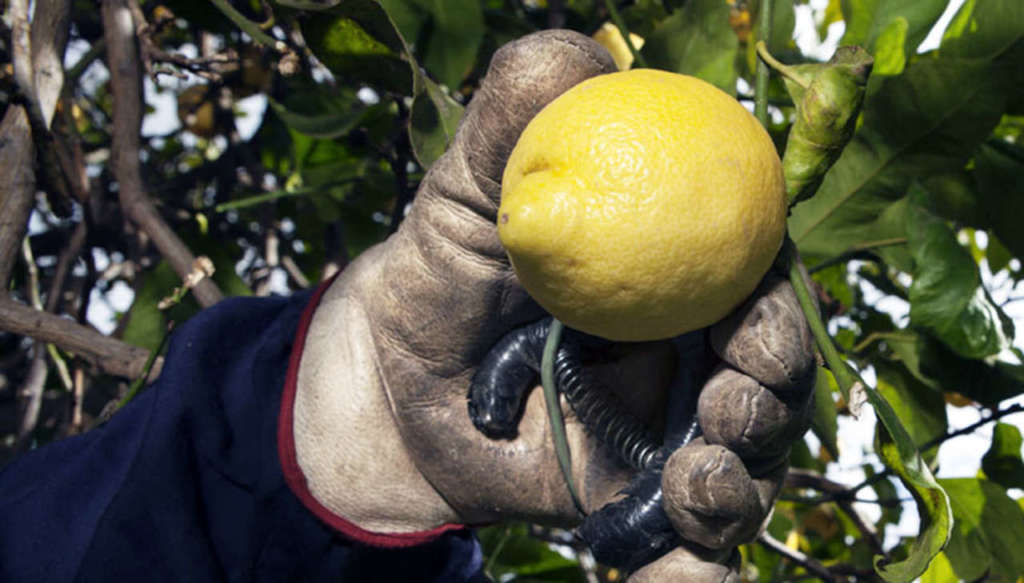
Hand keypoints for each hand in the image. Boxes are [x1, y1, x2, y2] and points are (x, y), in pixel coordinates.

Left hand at [289, 29, 814, 579]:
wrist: (387, 384)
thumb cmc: (433, 273)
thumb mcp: (461, 191)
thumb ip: (511, 122)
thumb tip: (577, 52)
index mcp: (670, 277)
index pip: (756, 284)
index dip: (777, 304)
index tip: (755, 326)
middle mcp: (685, 353)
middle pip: (771, 376)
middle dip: (773, 393)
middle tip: (731, 402)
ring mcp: (665, 434)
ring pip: (746, 462)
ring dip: (743, 479)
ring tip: (695, 481)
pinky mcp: (634, 505)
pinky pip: (688, 548)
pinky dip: (698, 572)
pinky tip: (678, 582)